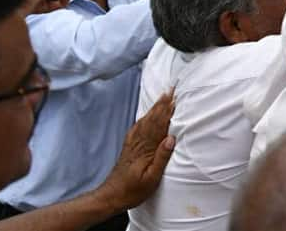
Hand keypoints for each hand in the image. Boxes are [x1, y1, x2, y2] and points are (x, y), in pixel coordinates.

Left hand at [94, 91, 175, 210]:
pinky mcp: (129, 148)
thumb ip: (161, 158)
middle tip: (170, 91)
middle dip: (161, 104)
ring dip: (154, 109)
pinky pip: (137, 129)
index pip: (159, 125)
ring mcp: (132, 144)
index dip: (167, 111)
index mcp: (146, 149)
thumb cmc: (133, 190)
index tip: (175, 98)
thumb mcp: (151, 178)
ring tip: (162, 98)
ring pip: (145, 122)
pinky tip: (146, 116)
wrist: (111, 196)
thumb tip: (171, 138)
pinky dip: (143, 119)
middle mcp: (138, 143)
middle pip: (152, 119)